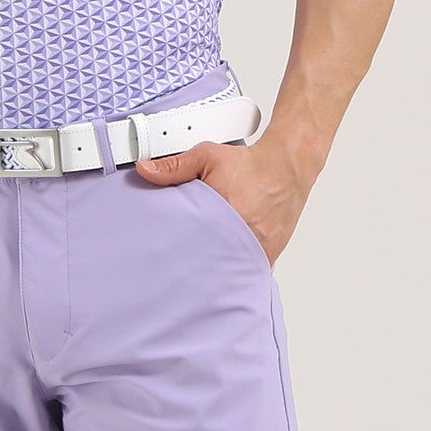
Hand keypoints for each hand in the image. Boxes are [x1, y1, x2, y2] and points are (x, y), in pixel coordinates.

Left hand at [133, 138, 308, 264]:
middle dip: (193, 265)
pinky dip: (235, 271)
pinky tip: (223, 272)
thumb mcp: (207, 157)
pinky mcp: (267, 253)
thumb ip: (174, 166)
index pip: (189, 243)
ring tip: (199, 274)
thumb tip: (144, 171)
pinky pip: (246, 270)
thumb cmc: (250, 165)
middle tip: (178, 271)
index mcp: (222, 212)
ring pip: (228, 270)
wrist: (286, 167)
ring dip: (214, 270)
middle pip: (208, 261)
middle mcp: (241, 233)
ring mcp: (256, 247)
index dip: (176, 253)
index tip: (165, 259)